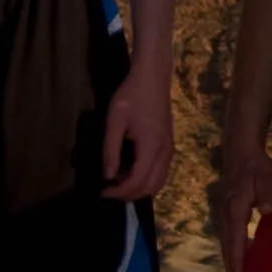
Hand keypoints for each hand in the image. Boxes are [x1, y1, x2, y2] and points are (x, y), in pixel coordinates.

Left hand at [99, 67, 172, 203]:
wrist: (152, 77)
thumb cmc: (131, 95)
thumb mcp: (114, 121)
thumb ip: (110, 150)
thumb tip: (108, 176)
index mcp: (151, 146)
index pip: (138, 180)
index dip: (119, 191)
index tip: (102, 192)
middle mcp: (165, 152)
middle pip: (151, 187)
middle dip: (129, 194)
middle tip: (108, 190)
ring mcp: (169, 149)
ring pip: (158, 182)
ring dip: (138, 188)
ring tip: (118, 181)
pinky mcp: (168, 146)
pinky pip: (160, 172)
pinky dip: (146, 179)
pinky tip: (129, 170)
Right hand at [213, 136, 271, 271]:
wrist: (240, 153)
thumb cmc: (256, 166)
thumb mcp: (266, 176)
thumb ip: (268, 192)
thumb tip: (269, 210)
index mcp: (235, 211)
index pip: (236, 243)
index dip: (238, 264)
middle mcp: (226, 217)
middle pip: (228, 250)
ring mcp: (225, 217)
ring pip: (228, 246)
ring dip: (232, 265)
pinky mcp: (228, 216)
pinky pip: (231, 240)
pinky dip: (235, 254)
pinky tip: (243, 263)